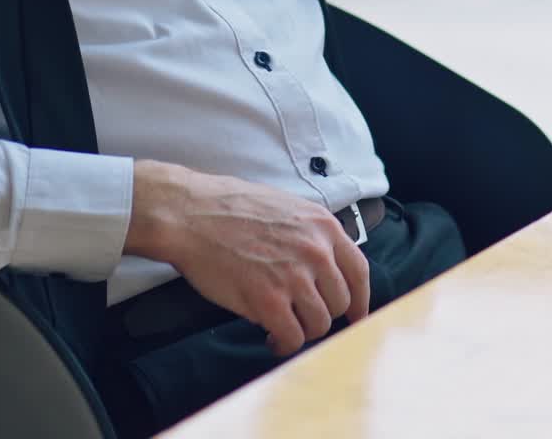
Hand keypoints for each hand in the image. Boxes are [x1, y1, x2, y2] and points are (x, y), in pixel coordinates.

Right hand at [125, 160, 370, 356]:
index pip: (359, 272)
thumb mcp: (286, 207)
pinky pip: (292, 338)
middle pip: (340, 302)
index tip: (355, 316)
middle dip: (321, 314)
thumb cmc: (230, 208)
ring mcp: (293, 276)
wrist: (191, 214)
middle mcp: (316, 251)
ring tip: (281, 326)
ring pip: (319, 324)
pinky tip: (269, 336)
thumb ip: (310, 234)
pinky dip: (283, 344)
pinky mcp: (268, 300)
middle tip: (299, 316)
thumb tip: (326, 265)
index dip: (360, 300)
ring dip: (301, 330)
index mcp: (322, 226)